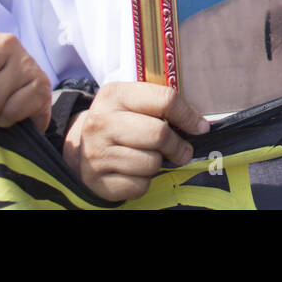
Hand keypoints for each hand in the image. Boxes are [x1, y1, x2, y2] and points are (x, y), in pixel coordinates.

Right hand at [63, 81, 209, 201]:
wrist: (81, 148)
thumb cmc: (121, 122)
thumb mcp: (134, 102)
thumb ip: (163, 106)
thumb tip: (200, 125)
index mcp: (115, 94)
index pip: (164, 100)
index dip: (188, 116)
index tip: (200, 127)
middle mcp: (102, 122)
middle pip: (159, 134)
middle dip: (177, 145)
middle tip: (182, 150)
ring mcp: (97, 154)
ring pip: (151, 163)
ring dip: (158, 163)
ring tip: (149, 157)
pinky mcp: (98, 181)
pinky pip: (140, 186)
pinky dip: (144, 182)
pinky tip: (135, 171)